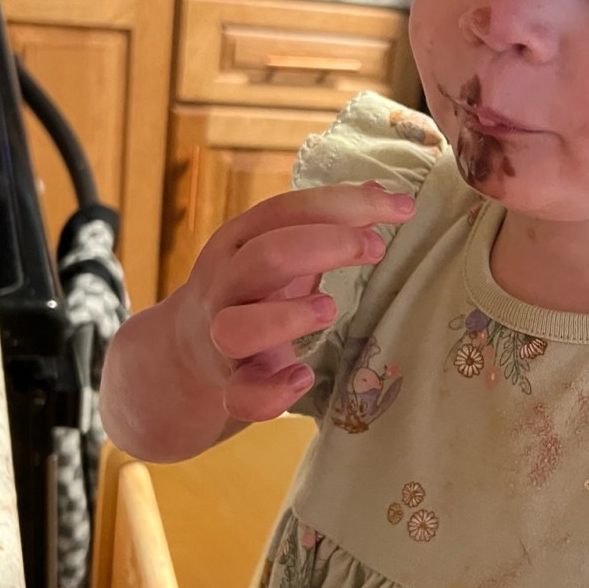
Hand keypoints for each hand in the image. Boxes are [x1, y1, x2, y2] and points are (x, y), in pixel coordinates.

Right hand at [169, 181, 414, 421]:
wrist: (185, 349)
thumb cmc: (252, 289)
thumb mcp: (278, 247)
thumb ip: (325, 223)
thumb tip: (381, 192)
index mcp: (240, 241)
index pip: (287, 210)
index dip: (344, 203)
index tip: (402, 208)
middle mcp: (226, 283)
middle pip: (264, 255)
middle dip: (326, 246)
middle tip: (376, 248)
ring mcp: (221, 336)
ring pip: (238, 327)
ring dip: (288, 317)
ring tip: (329, 309)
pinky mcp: (228, 383)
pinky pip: (240, 396)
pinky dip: (272, 393)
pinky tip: (303, 379)